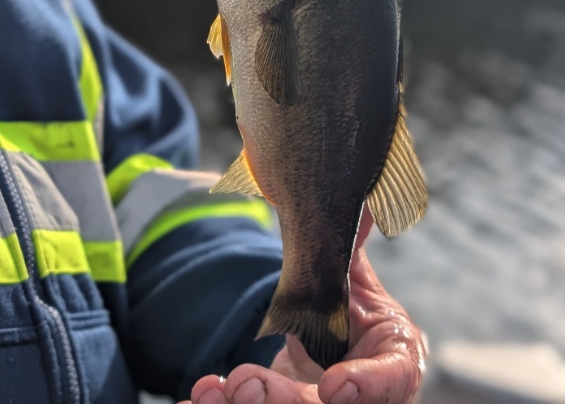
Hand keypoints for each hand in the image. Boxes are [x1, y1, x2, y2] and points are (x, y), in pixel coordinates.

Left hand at [180, 211, 426, 403]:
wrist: (341, 352)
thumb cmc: (356, 319)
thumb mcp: (358, 285)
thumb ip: (349, 253)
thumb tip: (359, 208)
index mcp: (392, 358)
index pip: (392, 379)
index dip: (367, 387)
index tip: (333, 386)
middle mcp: (361, 396)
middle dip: (284, 400)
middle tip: (246, 384)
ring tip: (214, 391)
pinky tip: (200, 397)